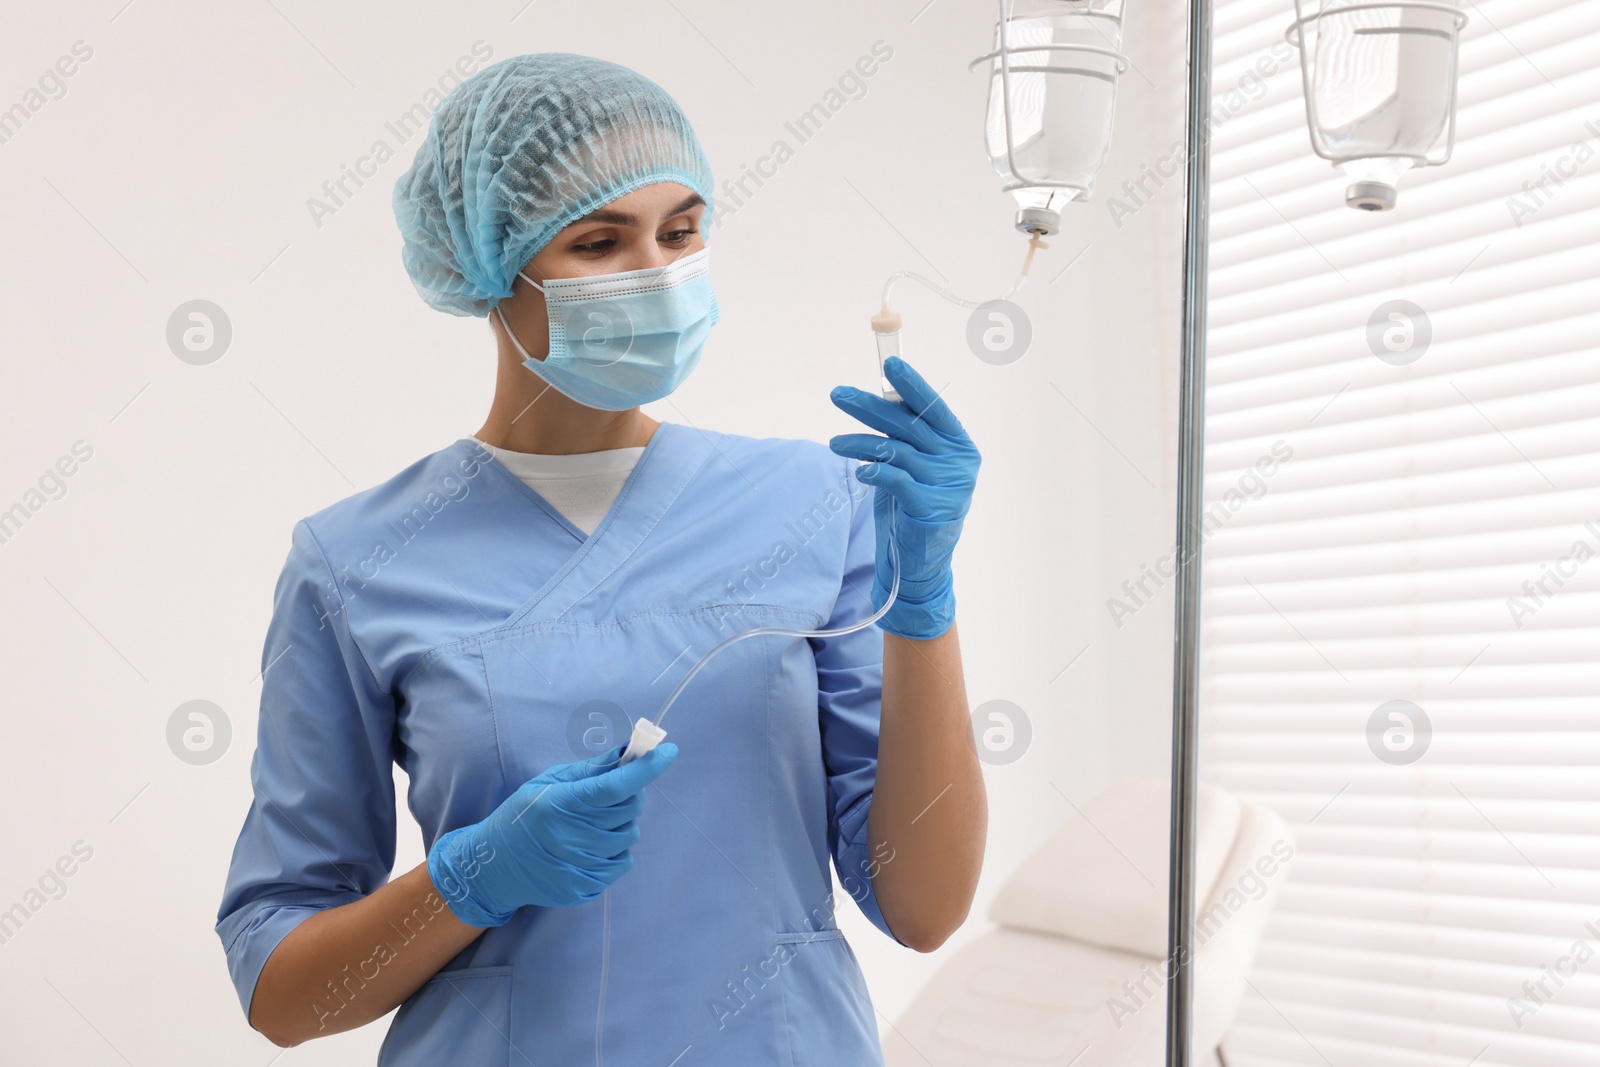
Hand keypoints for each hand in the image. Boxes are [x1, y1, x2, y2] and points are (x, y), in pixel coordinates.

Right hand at [427, 743, 677, 924]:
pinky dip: (615, 850)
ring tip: (594, 824)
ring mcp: (578, 866)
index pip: (615, 785)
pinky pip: (622, 863)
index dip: (647, 768)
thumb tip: (627, 752)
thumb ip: (590, 770)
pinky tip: (591, 846)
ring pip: (629, 836)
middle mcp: (571, 837)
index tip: (668, 752)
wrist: (494, 867)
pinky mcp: (584, 888)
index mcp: (561, 805)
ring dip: (621, 824)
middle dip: (629, 795)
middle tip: (610, 794)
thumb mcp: (548, 784)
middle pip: (630, 810)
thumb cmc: (522, 817)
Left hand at [828, 356, 979, 639]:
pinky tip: (859, 471)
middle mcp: (959, 461)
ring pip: (897, 450)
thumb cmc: (913, 508)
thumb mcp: (913, 467)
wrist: (921, 565)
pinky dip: (874, 471)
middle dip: (869, 406)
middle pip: (909, 424)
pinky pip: (896, 479)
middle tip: (837, 394)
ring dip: (860, 443)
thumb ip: (904, 437)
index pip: (934, 407)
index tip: (888, 365)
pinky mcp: (930, 507)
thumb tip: (876, 398)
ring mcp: (948, 485)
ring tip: (834, 444)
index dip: (912, 384)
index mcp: (959, 445)